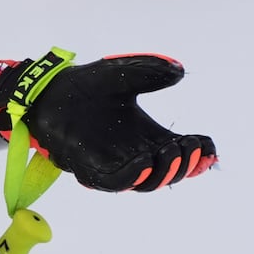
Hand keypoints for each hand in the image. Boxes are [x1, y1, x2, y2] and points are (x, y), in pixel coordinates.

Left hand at [0, 54, 215, 191]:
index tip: (207, 145)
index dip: (197, 153)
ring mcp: (112, 163)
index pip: (179, 151)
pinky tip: (146, 160)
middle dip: (184, 163)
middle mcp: (133, 154)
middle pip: (167, 171)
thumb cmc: (84, 85)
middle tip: (191, 147)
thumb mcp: (121, 73)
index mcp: (147, 136)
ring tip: (174, 152)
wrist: (46, 91)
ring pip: (145, 182)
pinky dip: (134, 175)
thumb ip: (148, 72)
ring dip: (164, 171)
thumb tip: (178, 71)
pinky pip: (116, 181)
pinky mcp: (90, 168)